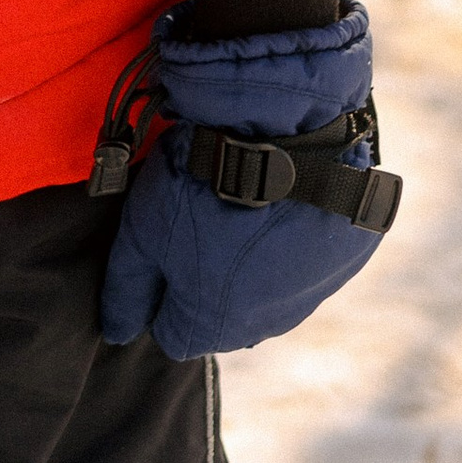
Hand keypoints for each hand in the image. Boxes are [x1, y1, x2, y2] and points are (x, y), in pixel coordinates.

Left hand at [100, 0, 396, 359]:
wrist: (281, 129)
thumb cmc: (201, 181)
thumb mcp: (142, 231)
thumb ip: (126, 289)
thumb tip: (115, 332)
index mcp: (215, 325)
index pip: (174, 334)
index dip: (159, 293)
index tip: (161, 250)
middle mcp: (269, 325)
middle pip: (224, 319)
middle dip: (205, 283)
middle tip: (200, 221)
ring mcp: (314, 293)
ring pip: (270, 295)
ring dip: (253, 266)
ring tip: (241, 207)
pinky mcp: (346, 259)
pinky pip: (312, 264)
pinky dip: (295, 242)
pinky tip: (282, 203)